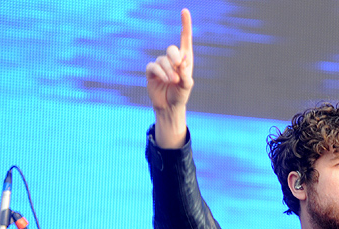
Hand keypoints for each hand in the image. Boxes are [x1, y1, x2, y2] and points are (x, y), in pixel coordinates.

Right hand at [145, 9, 192, 146]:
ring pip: (162, 61)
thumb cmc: (180, 95)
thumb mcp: (187, 86)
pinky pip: (153, 66)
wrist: (169, 106)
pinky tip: (166, 80)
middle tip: (179, 66)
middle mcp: (173, 60)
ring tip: (173, 81)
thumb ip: (186, 74)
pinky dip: (160, 72)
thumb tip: (181, 63)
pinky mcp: (151, 72)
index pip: (185, 39)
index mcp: (185, 60)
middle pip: (172, 49)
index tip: (184, 11)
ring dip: (169, 71)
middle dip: (175, 57)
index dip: (185, 24)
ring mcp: (161, 65)